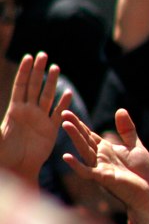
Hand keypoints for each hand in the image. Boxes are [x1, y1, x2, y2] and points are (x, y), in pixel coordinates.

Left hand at [0, 53, 71, 181]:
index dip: (25, 72)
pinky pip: (58, 114)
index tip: (29, 57)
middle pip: (35, 87)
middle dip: (39, 71)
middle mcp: (28, 112)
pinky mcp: (50, 130)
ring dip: (52, 82)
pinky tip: (67, 94)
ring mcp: (40, 120)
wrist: (17, 168)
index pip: (21, 86)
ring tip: (56, 67)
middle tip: (44, 55)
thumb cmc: (3, 155)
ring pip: (48, 97)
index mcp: (14, 110)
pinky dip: (63, 104)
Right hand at [61, 108, 148, 213]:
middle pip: (85, 140)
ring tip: (65, 125)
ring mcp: (100, 168)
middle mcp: (100, 158)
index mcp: (107, 150)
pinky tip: (67, 157)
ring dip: (75, 138)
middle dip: (75, 127)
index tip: (68, 111)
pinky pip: (87, 171)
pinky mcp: (104, 178)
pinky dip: (77, 165)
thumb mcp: (135, 147)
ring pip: (85, 151)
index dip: (80, 124)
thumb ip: (127, 130)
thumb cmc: (142, 173)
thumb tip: (120, 109)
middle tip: (63, 113)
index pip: (90, 135)